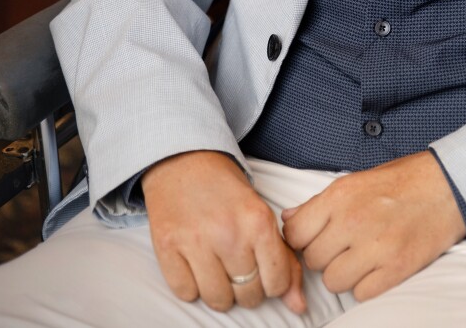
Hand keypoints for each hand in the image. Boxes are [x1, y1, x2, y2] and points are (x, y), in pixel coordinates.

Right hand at [141, 150, 306, 314]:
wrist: (182, 159)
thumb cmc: (224, 188)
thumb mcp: (261, 213)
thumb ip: (283, 259)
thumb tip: (299, 306)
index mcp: (258, 221)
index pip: (277, 282)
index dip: (273, 283)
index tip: (264, 271)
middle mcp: (228, 233)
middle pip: (249, 295)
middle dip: (247, 287)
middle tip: (239, 264)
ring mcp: (195, 242)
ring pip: (218, 300)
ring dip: (220, 290)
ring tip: (218, 266)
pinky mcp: (167, 248)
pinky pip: (186, 293)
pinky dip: (192, 285)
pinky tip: (195, 262)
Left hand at [281, 150, 465, 301]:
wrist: (450, 186)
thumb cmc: (405, 179)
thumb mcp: (358, 179)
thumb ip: (322, 202)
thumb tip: (290, 218)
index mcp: (341, 195)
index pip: (296, 233)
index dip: (302, 239)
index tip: (315, 238)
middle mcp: (353, 221)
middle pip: (313, 260)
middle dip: (325, 256)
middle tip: (343, 247)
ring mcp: (375, 247)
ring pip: (333, 281)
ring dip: (343, 274)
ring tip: (361, 258)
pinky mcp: (395, 268)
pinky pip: (360, 294)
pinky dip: (366, 285)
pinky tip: (377, 267)